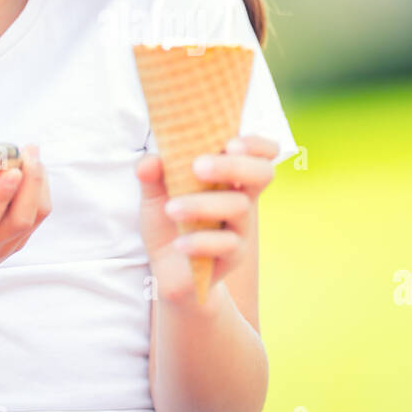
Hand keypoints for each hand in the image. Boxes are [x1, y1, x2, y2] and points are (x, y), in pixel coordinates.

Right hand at [0, 144, 50, 305]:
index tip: (11, 171)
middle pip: (20, 219)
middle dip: (31, 182)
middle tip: (28, 149)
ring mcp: (4, 246)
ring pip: (34, 217)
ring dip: (39, 183)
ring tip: (31, 153)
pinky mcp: (15, 241)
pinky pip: (36, 216)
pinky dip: (39, 190)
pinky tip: (31, 167)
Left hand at [135, 134, 278, 304]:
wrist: (164, 268)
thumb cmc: (168, 221)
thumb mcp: (154, 193)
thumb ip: (151, 173)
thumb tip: (150, 162)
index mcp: (229, 176)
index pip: (262, 153)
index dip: (256, 144)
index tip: (230, 143)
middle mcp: (242, 198)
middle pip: (262, 173)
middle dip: (234, 166)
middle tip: (198, 167)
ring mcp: (240, 228)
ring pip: (239, 208)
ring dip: (203, 204)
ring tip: (171, 209)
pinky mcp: (232, 257)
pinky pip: (226, 245)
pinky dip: (201, 241)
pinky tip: (179, 243)